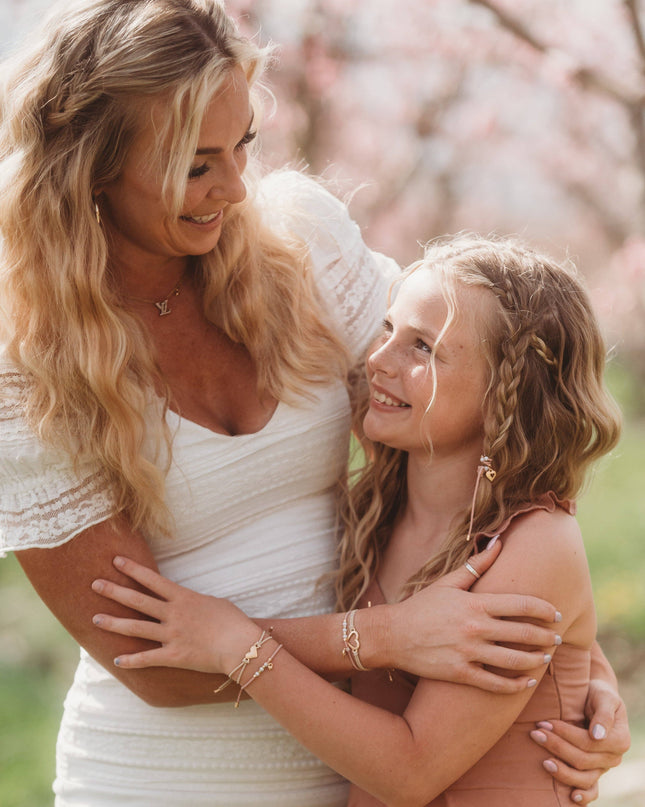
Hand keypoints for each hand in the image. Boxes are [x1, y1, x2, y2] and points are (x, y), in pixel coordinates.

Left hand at [91, 556, 256, 672]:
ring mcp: (172, 635)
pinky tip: (117, 661)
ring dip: (114, 623)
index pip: (152, 580)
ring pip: (136, 628)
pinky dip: (132, 661)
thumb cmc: (233, 621)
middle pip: (138, 601)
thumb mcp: (214, 603)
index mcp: (183, 597)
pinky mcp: (174, 656)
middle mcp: (173, 614)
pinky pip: (148, 658)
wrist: (241, 644)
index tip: (116, 561)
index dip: (133, 570)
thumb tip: (187, 601)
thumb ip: (195, 602)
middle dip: (114, 591)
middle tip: (94, 584)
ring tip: (95, 618)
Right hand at [383, 538, 562, 692]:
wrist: (392, 635)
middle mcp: (475, 628)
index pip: (521, 605)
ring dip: (535, 660)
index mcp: (475, 604)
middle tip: (558, 637)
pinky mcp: (460, 674)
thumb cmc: (421, 606)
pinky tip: (526, 682)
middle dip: (546, 636)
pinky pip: (495, 684)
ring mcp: (468, 653)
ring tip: (545, 658)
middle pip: (523, 634)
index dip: (544, 610)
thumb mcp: (448, 582)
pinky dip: (515, 685)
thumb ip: (476, 565)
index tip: (556, 613)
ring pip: (514, 661)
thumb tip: (499, 542)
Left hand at [529, 680, 629, 803]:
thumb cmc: (597, 694)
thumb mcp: (605, 696)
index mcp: (619, 739)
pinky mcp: (594, 772)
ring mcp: (603, 767)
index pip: (587, 742)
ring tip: (543, 762)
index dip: (565, 734)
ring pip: (584, 778)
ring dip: (562, 771)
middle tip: (535, 733)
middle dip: (556, 747)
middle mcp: (613, 757)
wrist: (595, 697)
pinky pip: (592, 790)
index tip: (544, 722)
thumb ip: (603, 714)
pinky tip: (571, 797)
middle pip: (582, 759)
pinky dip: (584, 796)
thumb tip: (597, 735)